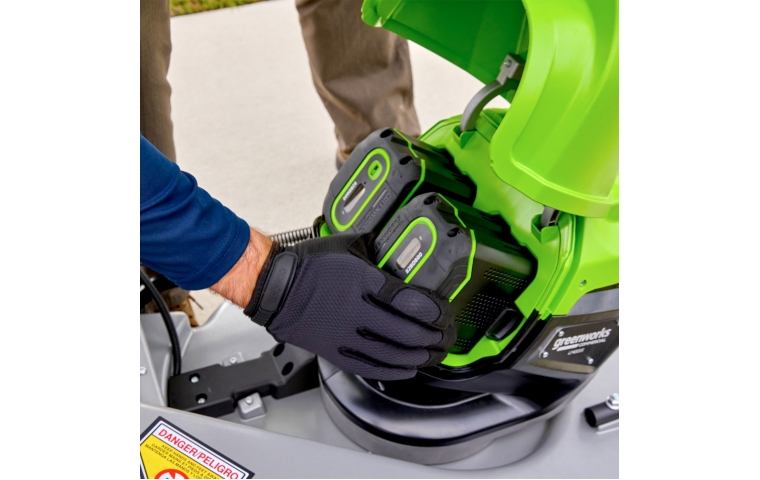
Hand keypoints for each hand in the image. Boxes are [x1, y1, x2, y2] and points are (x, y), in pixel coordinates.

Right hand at [244, 233, 456, 379]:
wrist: (274, 287)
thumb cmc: (309, 263)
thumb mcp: (349, 246)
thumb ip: (377, 249)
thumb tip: (400, 247)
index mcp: (363, 280)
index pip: (410, 300)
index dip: (436, 311)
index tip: (446, 312)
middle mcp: (356, 310)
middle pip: (407, 332)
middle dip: (435, 338)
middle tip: (448, 336)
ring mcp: (345, 334)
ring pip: (392, 354)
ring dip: (420, 357)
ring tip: (435, 354)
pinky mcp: (335, 351)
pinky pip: (370, 367)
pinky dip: (394, 371)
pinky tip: (409, 369)